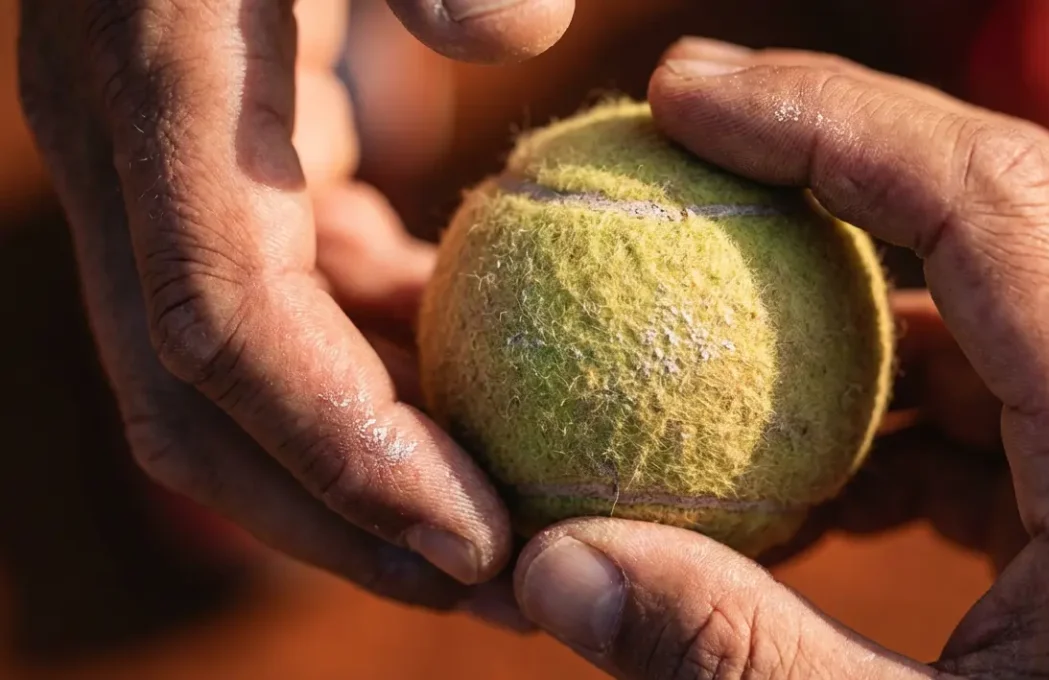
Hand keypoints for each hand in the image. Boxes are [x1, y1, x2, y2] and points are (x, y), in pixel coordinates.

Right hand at [13, 0, 567, 621]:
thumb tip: (516, 38)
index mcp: (163, 101)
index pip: (230, 334)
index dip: (340, 457)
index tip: (477, 539)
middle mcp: (140, 166)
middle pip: (211, 413)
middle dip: (342, 523)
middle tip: (499, 589)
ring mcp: (170, 181)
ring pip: (244, 387)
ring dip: (364, 476)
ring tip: (511, 529)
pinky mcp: (223, 176)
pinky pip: (291, 313)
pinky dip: (380, 373)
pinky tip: (485, 390)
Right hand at [508, 39, 1048, 677]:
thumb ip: (726, 657)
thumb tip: (543, 567)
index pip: (987, 200)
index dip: (822, 120)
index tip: (680, 96)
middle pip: (1001, 198)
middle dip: (830, 141)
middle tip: (681, 119)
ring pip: (995, 290)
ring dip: (850, 280)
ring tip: (710, 293)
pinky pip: (994, 391)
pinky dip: (883, 396)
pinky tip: (795, 466)